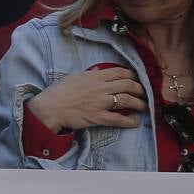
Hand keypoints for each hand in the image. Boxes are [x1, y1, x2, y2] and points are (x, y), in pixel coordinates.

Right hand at [25, 66, 145, 132]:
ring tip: (144, 107)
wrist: (50, 108)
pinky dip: (129, 121)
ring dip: (139, 104)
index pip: (119, 72)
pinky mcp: (98, 117)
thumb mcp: (74, 77)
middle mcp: (101, 88)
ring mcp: (101, 103)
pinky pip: (118, 119)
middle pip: (127, 85)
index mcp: (94, 76)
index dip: (132, 75)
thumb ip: (89, 74)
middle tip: (143, 93)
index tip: (136, 78)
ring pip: (127, 101)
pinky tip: (135, 122)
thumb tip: (99, 70)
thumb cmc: (58, 92)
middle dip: (139, 89)